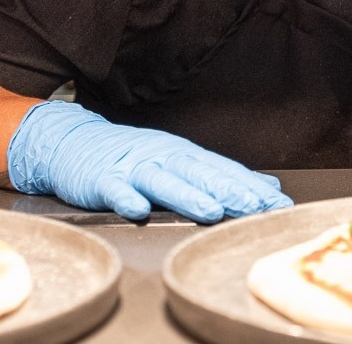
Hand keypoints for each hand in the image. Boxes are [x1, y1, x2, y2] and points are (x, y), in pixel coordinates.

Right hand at [7, 101, 292, 221]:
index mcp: (184, 154)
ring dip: (187, 195)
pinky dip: (126, 198)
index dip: (251, 187)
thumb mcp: (177, 160)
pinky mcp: (102, 179)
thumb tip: (265, 185)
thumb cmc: (130, 156)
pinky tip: (138, 209)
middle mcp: (163, 156)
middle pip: (201, 173)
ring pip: (163, 180)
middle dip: (230, 189)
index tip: (279, 204)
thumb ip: (217, 175)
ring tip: (210, 211)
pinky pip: (115, 189)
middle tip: (257, 206)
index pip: (223, 171)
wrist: (73, 141)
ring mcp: (133, 166)